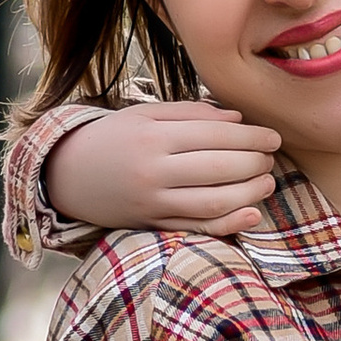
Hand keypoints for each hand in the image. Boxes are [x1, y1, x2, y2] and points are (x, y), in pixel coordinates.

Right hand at [41, 101, 281, 234]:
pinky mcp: (151, 224)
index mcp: (153, 138)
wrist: (66, 174)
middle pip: (218, 168)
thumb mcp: (145, 115)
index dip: (250, 137)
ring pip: (212, 201)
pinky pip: (196, 227)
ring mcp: (152, 202)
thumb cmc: (112, 138)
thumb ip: (191, 114)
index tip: (273, 136)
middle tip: (272, 158)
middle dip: (254, 163)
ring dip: (249, 193)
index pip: (214, 135)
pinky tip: (252, 214)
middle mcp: (153, 172)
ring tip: (267, 182)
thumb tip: (238, 119)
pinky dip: (228, 223)